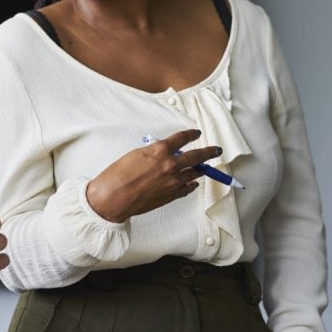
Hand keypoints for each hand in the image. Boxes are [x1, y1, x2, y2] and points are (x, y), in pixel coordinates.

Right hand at [85, 129, 221, 222]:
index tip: (196, 133)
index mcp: (160, 150)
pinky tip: (193, 183)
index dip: (191, 134)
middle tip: (216, 150)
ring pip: (195, 173)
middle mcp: (170, 164)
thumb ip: (153, 153)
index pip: (182, 138)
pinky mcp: (172, 195)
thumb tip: (162, 154)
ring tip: (205, 167)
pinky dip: (190, 184)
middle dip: (209, 152)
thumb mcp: (136, 155)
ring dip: (201, 169)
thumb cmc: (118, 175)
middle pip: (197, 155)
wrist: (114, 197)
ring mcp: (173, 181)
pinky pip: (187, 188)